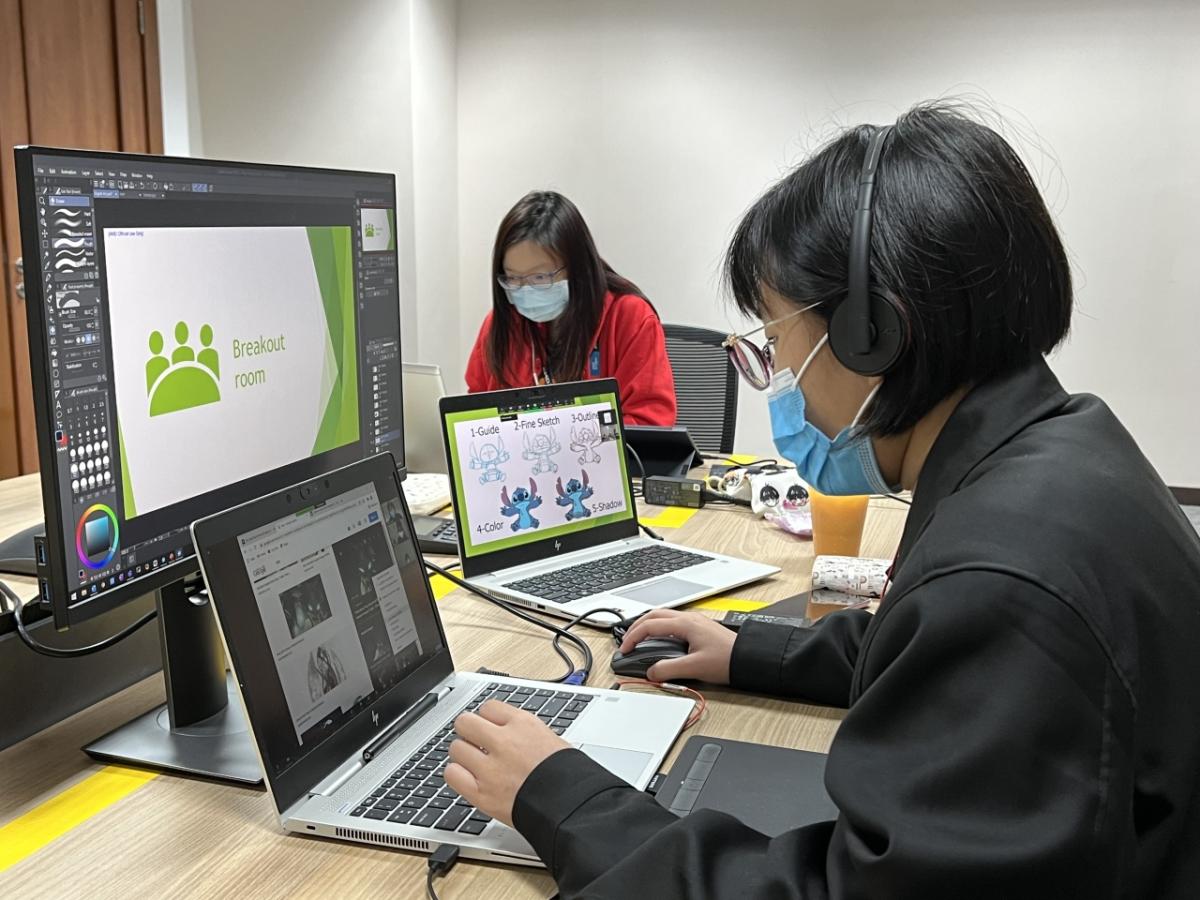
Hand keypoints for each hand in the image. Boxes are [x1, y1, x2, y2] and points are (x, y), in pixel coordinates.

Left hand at [445, 700, 569, 825]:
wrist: (571, 806)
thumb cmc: (569, 776)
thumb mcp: (551, 740)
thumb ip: (524, 732)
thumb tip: (509, 730)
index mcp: (523, 725)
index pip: (488, 707)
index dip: (487, 718)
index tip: (488, 726)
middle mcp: (503, 742)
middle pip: (465, 722)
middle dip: (468, 731)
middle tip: (473, 740)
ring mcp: (490, 768)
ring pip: (456, 748)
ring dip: (462, 753)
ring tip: (471, 761)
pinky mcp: (482, 794)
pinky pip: (452, 774)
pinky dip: (456, 774)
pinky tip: (466, 776)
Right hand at [619, 609, 736, 683]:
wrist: (749, 658)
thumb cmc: (728, 659)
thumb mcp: (694, 667)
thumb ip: (669, 669)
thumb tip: (652, 672)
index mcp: (685, 624)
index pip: (650, 625)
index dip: (633, 637)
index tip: (624, 649)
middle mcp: (689, 618)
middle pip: (654, 615)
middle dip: (637, 627)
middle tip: (627, 641)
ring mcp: (695, 621)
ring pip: (664, 616)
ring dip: (648, 625)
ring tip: (640, 639)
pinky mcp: (700, 627)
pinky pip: (673, 622)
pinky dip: (660, 628)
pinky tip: (661, 640)